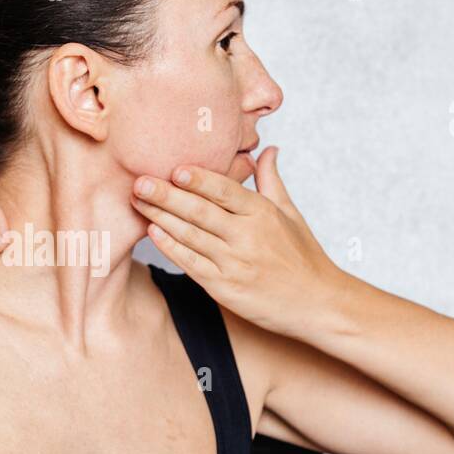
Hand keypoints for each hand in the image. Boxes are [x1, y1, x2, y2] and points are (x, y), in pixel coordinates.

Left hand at [129, 146, 345, 336]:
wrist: (317, 303)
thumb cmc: (303, 257)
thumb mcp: (291, 213)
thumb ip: (271, 181)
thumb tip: (267, 149)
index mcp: (263, 214)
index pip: (225, 191)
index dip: (199, 179)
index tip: (174, 168)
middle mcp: (247, 236)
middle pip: (200, 211)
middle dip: (166, 196)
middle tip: (139, 181)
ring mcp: (234, 263)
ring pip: (190, 235)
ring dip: (160, 218)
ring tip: (137, 202)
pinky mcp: (224, 287)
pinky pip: (191, 263)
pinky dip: (171, 247)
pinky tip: (153, 232)